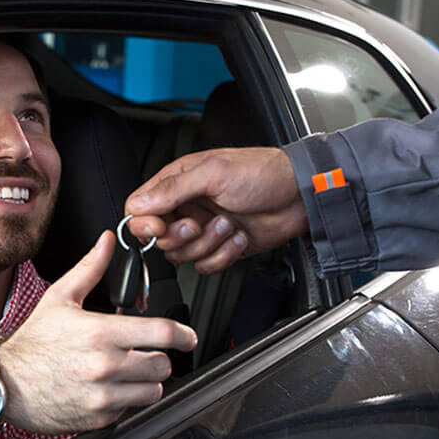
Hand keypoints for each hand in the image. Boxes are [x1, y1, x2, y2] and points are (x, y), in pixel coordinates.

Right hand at [0, 231, 197, 432]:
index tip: (188, 337)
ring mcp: (103, 395)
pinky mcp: (99, 418)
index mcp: (100, 332)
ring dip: (147, 382)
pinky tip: (108, 389)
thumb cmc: (32, 343)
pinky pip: (131, 409)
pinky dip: (126, 400)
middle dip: (159, 358)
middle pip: (163, 364)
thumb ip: (90, 269)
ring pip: (154, 390)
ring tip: (128, 374)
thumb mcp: (59, 298)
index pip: (161, 332)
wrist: (3, 383)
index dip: (183, 334)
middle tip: (145, 354)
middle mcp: (105, 365)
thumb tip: (106, 242)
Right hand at [125, 147, 307, 273]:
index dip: (144, 223)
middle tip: (198, 223)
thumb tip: (139, 203)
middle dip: (181, 236)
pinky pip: (206, 266)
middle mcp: (188, 207)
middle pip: (159, 238)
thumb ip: (172, 189)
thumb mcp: (213, 173)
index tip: (157, 227)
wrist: (300, 196)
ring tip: (228, 224)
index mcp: (178, 182)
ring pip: (183, 255)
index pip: (140, 209)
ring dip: (208, 244)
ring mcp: (204, 229)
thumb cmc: (263, 173)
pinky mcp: (221, 248)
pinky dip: (223, 255)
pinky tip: (238, 236)